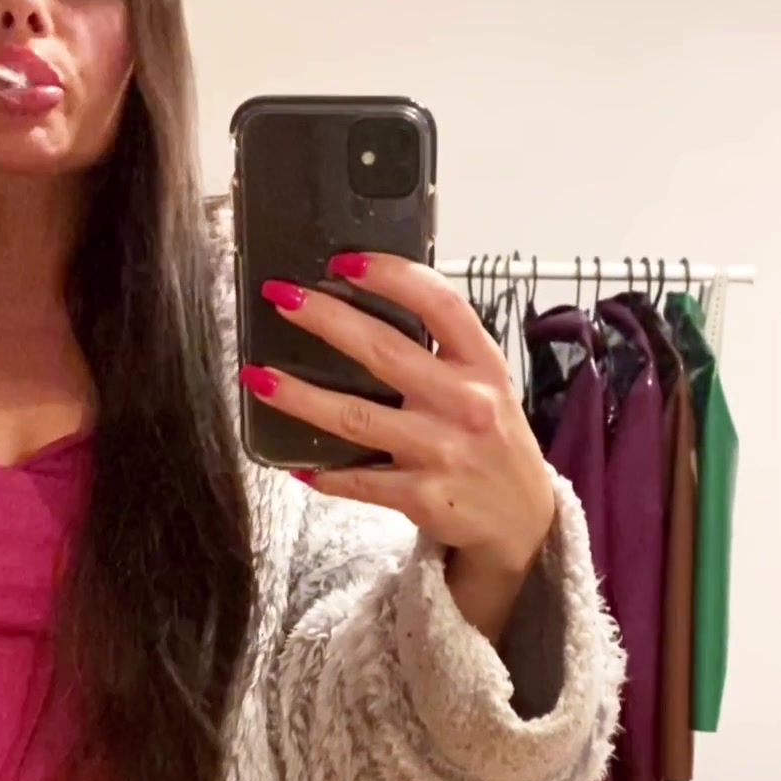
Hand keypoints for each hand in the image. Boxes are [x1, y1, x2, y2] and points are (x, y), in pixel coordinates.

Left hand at [240, 252, 556, 583]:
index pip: (439, 304)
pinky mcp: (422, 496)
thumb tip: (369, 306)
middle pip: (385, 351)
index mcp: (482, 364)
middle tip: (283, 298)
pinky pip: (359, 480)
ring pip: (356, 417)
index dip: (391, 276)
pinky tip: (295, 463)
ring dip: (301, 397)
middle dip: (327, 319)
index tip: (345, 262)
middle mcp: (465, 403)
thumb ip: (444, 350)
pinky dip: (324, 473)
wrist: (522, 518)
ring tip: (259, 378)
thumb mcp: (488, 384)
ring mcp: (442, 451)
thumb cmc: (493, 440)